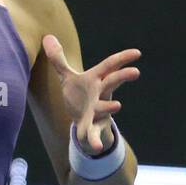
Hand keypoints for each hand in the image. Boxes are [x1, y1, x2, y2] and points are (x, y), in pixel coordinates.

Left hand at [41, 35, 140, 154]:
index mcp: (96, 79)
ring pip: (106, 108)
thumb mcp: (68, 77)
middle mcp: (101, 94)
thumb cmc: (80, 95)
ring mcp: (99, 111)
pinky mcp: (93, 127)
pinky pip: (94, 134)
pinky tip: (94, 147)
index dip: (123, 58)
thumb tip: (47, 37)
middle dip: (123, 77)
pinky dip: (94, 140)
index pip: (110, 65)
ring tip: (117, 106)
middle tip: (135, 72)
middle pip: (113, 83)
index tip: (137, 52)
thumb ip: (58, 59)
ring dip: (110, 107)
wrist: (84, 121)